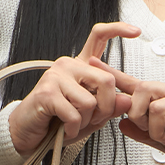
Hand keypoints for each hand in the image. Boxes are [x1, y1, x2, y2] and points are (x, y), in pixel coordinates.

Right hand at [8, 22, 141, 153]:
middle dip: (106, 108)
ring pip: (91, 102)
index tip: (136, 31)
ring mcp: (56, 76)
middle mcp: (68, 65)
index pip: (99, 37)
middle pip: (106, 80)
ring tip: (72, 124)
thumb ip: (109, 107)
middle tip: (92, 119)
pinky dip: (73, 128)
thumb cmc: (58, 123)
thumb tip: (127, 99)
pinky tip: (64, 129)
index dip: (118, 30)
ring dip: (86, 122)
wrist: (29, 134)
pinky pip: (74, 114)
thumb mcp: (90, 117)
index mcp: (80, 67)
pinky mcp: (47, 92)